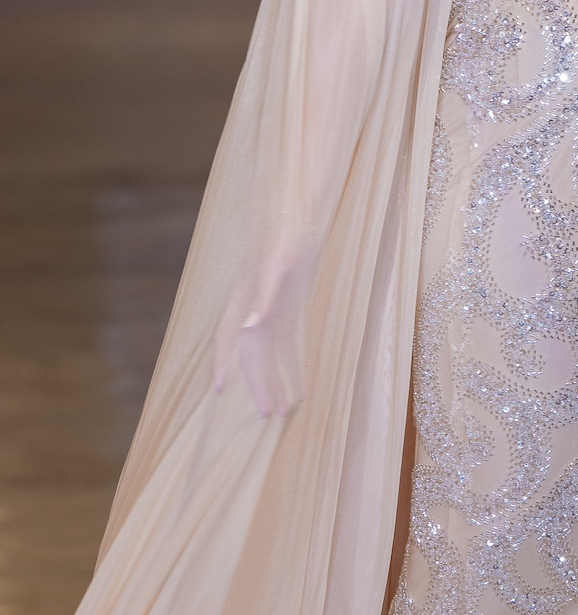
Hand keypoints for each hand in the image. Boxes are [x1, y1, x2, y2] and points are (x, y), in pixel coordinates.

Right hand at [213, 250, 309, 417]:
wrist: (296, 221)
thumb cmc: (283, 239)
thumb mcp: (276, 265)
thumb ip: (263, 296)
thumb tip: (251, 325)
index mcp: (244, 301)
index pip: (228, 338)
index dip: (222, 363)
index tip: (219, 389)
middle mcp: (254, 312)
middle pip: (253, 355)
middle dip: (259, 384)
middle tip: (268, 414)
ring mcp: (271, 315)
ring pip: (270, 357)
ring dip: (277, 382)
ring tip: (284, 411)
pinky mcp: (288, 315)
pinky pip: (288, 348)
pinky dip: (292, 369)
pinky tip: (300, 389)